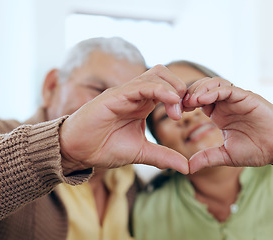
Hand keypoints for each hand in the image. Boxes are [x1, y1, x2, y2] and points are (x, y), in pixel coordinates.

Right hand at [59, 65, 188, 174]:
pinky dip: (160, 90)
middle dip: (182, 87)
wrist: (77, 151)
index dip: (184, 96)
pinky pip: (142, 85)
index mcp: (143, 104)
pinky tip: (171, 104)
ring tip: (180, 112)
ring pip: (156, 74)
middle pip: (165, 74)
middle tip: (189, 109)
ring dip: (174, 88)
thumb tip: (187, 168)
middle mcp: (135, 94)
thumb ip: (163, 156)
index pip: (169, 87)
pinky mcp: (115, 95)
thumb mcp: (141, 153)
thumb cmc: (104, 147)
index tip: (195, 112)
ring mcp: (125, 92)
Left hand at [183, 77, 272, 172]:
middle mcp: (227, 103)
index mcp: (220, 114)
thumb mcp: (226, 155)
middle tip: (177, 105)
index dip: (185, 103)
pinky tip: (202, 100)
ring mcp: (237, 98)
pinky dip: (214, 91)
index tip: (174, 112)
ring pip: (214, 84)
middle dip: (188, 94)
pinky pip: (228, 89)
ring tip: (189, 101)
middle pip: (203, 88)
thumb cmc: (257, 150)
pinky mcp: (247, 97)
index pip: (198, 100)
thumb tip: (187, 168)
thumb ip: (208, 158)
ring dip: (200, 89)